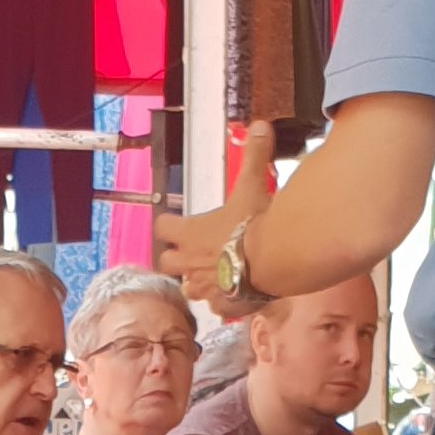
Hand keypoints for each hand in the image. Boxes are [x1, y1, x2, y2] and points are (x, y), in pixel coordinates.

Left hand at [152, 124, 274, 295]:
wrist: (272, 260)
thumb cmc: (255, 223)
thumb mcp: (252, 183)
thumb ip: (254, 156)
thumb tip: (259, 126)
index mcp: (190, 233)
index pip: (162, 228)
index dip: (166, 225)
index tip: (170, 222)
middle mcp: (191, 262)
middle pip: (167, 264)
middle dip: (174, 259)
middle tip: (186, 252)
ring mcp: (206, 287)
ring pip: (188, 289)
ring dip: (195, 282)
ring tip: (209, 275)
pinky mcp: (224, 305)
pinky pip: (216, 307)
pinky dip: (220, 302)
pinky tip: (231, 297)